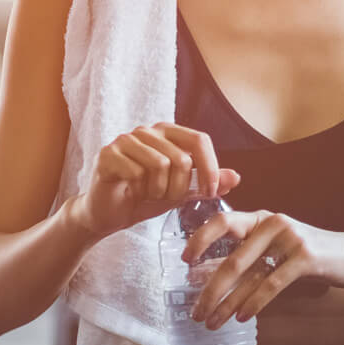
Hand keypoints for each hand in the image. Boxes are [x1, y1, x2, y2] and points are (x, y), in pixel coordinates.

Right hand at [74, 123, 241, 240]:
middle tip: (166, 197)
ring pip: (160, 164)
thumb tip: (236, 177)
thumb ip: (207, 183)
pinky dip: (139, 190)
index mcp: (168, 133)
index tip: (210, 193)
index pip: (200, 140)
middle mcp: (147, 131)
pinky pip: (136, 172)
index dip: (210, 168)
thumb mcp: (183, 192)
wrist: (110, 214)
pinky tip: (132, 192)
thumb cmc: (146, 198)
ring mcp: (125, 140)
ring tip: (149, 194)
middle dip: (179, 187)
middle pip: (181, 157)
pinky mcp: (107, 154)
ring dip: (159, 190)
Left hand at [183, 209, 343, 329]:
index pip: (222, 222)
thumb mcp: (278, 249)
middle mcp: (273, 223)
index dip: (200, 240)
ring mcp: (290, 239)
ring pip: (248, 275)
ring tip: (214, 322)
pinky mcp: (306, 257)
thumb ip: (249, 257)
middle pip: (231, 259)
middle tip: (196, 313)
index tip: (184, 261)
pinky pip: (272, 284)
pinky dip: (254, 303)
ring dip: (227, 303)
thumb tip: (207, 278)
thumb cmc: (311, 254)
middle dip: (210, 291)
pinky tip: (243, 317)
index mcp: (262, 218)